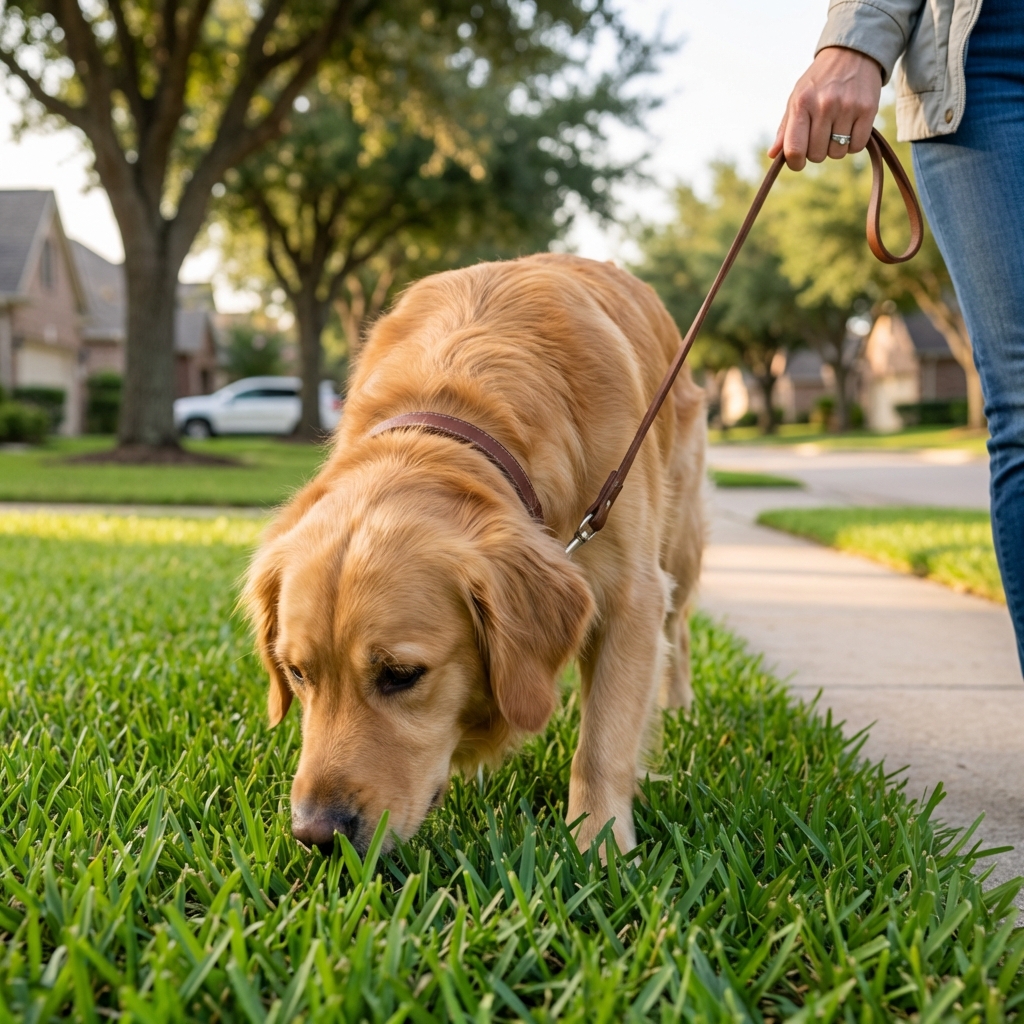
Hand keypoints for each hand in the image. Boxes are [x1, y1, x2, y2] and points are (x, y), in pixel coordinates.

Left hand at [769, 46, 882, 169]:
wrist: (852, 54)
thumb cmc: (819, 82)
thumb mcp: (797, 98)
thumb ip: (785, 128)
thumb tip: (773, 155)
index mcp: (802, 104)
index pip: (794, 150)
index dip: (795, 163)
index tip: (798, 162)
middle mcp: (824, 105)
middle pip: (817, 155)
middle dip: (817, 151)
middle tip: (820, 136)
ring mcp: (847, 107)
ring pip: (837, 153)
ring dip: (836, 147)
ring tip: (836, 128)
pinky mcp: (868, 109)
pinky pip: (857, 146)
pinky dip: (853, 143)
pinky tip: (850, 128)